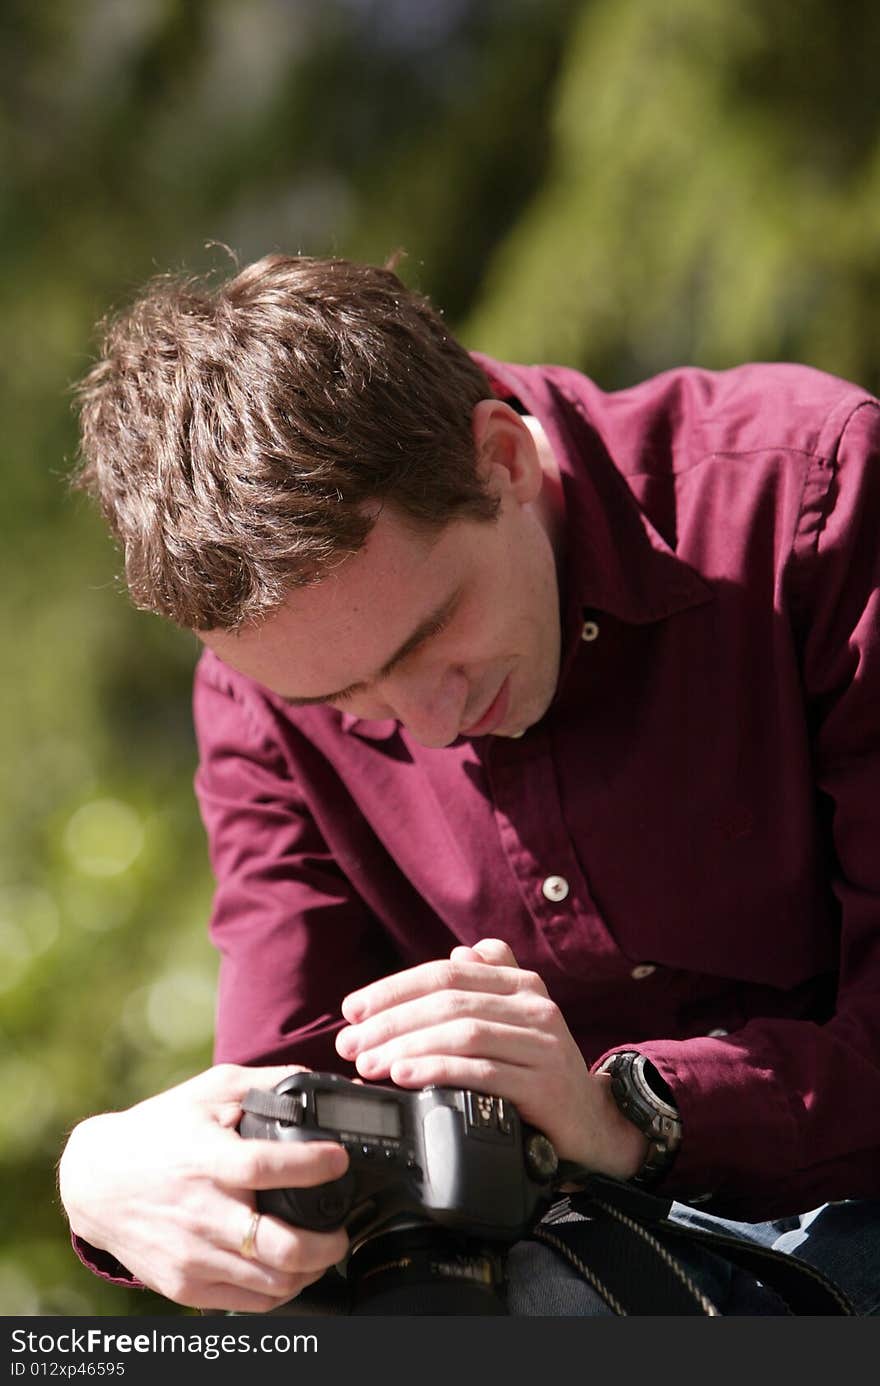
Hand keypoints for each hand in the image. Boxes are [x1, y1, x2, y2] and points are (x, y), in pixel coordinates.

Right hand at [58, 1064, 349, 1311]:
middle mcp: (200, 1213)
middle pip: (280, 1247)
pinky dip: (280, 1289)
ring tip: (322, 1250)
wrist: (97, 1182)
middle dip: (328, 1243)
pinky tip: (290, 1269)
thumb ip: (265, 1084)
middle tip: (343, 1229)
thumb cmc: (159, 1131)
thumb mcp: (210, 1091)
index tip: (339, 1160)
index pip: (265, 1168)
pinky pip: (250, 1302)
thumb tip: (316, 1084)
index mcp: (207, 1160)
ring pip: (273, 1283)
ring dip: (311, 1269)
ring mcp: (192, 1256)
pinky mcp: (185, 1286)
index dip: (312, 1166)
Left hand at [335, 939, 646, 1178]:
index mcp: (521, 984)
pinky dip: (438, 1072)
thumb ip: (492, 982)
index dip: (394, 988)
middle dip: (390, 1022)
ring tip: (368, 1063)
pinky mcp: (545, 1086)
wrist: (593, 1124)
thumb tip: (461, 953)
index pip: (447, 973)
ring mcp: (544, 1045)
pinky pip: (483, 1072)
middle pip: (449, 1002)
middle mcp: (536, 1006)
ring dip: (406, 1047)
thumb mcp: (518, 1020)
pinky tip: (406, 1078)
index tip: (352, 1009)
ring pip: (462, 1034)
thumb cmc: (541, 1070)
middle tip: (349, 1043)